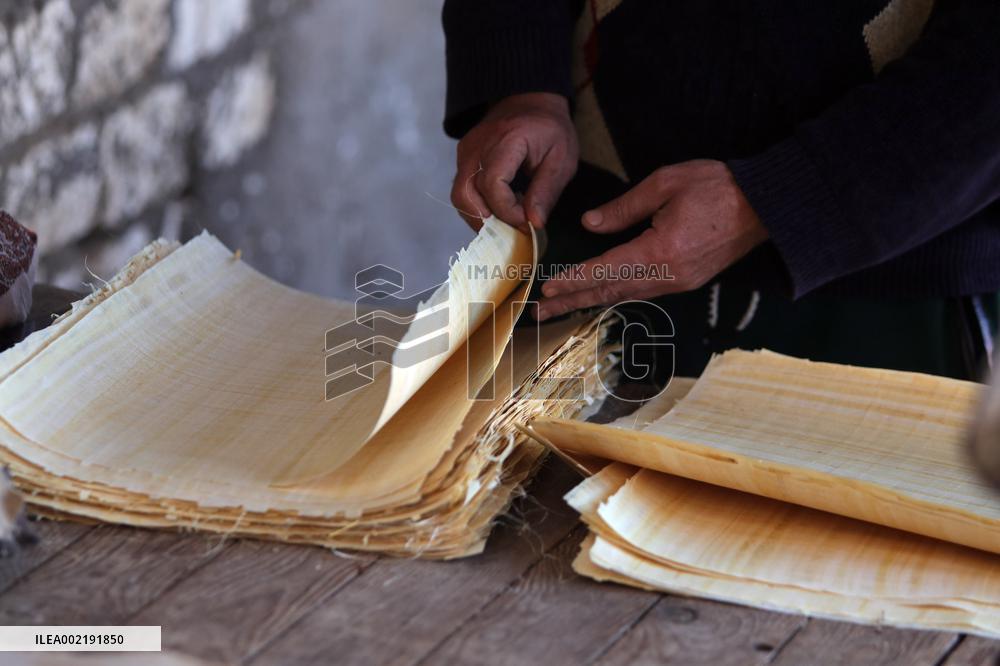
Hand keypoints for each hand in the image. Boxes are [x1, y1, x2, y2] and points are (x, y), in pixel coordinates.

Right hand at [451, 93, 577, 230]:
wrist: (530, 101)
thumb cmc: (550, 129)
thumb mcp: (561, 159)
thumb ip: (546, 192)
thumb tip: (534, 223)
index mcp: (506, 140)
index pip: (492, 184)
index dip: (507, 211)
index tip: (528, 223)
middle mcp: (478, 145)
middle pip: (466, 194)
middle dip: (487, 222)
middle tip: (512, 231)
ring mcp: (466, 151)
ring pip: (460, 196)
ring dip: (480, 218)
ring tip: (506, 223)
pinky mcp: (463, 158)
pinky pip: (462, 190)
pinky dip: (478, 207)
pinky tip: (499, 210)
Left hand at [536, 160, 767, 320]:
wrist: (766, 204)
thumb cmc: (717, 185)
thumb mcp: (666, 184)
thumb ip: (624, 207)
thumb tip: (590, 224)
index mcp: (661, 251)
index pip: (606, 270)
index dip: (574, 279)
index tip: (547, 288)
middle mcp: (669, 275)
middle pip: (610, 292)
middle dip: (572, 301)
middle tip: (539, 312)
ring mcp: (679, 282)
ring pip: (625, 295)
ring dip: (590, 302)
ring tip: (559, 309)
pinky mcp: (687, 280)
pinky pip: (642, 292)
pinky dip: (615, 295)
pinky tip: (598, 297)